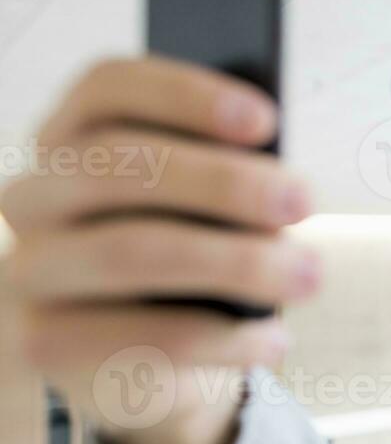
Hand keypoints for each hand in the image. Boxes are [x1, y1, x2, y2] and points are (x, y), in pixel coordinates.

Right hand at [1, 56, 319, 443]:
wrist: (144, 356)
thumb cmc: (190, 253)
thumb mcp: (208, 207)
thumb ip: (225, 177)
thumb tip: (277, 183)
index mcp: (72, 138)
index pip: (107, 88)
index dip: (186, 94)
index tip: (266, 119)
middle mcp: (34, 197)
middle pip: (117, 164)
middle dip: (224, 181)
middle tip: (302, 201)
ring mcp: (29, 270)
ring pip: (127, 250)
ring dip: (235, 261)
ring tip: (307, 275)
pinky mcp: (43, 343)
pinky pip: (139, 336)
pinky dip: (224, 338)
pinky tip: (274, 339)